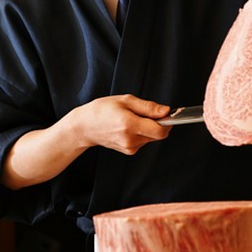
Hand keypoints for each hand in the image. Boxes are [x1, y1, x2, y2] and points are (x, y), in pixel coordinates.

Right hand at [2, 95, 170, 189]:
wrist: (84, 127)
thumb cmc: (101, 110)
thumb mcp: (125, 100)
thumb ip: (148, 107)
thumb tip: (166, 111)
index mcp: (130, 125)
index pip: (161, 130)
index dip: (167, 122)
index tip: (165, 114)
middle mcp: (131, 139)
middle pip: (158, 134)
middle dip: (157, 123)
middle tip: (142, 112)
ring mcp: (130, 147)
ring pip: (151, 137)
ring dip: (148, 128)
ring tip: (131, 118)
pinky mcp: (128, 151)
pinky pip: (143, 141)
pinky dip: (141, 133)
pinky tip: (128, 126)